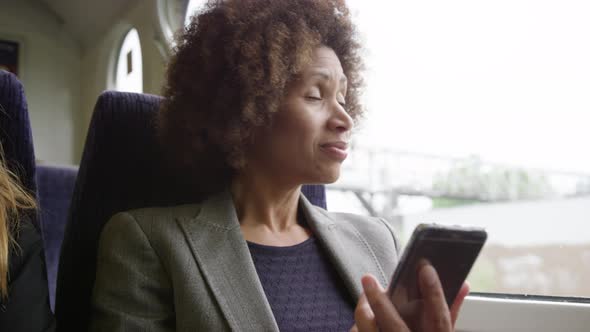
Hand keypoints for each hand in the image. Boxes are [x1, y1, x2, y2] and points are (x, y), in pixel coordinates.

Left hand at [350, 264, 468, 331]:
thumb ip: (451, 311)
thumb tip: (462, 284)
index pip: (439, 319)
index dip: (434, 293)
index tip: (425, 268)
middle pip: (395, 326)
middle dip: (379, 302)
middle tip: (368, 278)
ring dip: (363, 315)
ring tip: (363, 299)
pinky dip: (358, 330)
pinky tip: (360, 321)